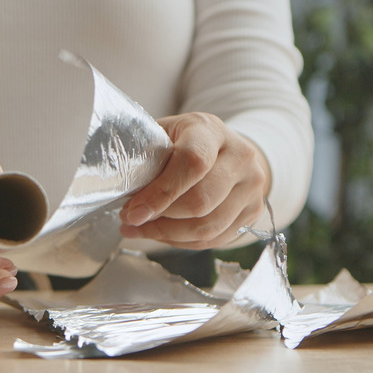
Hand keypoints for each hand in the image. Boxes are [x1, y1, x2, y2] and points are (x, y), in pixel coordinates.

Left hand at [119, 112, 269, 248]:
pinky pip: (214, 239)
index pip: (193, 162)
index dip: (161, 192)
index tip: (133, 211)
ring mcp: (252, 187)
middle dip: (160, 217)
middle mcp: (240, 156)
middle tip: (130, 219)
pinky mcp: (253, 212)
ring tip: (140, 229)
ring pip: (207, 226)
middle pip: (200, 201)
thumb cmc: (187, 142)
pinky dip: (182, 242)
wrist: (230, 151)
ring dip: (167, 235)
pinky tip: (161, 234)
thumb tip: (119, 182)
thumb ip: (146, 153)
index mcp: (211, 130)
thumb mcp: (166, 133)